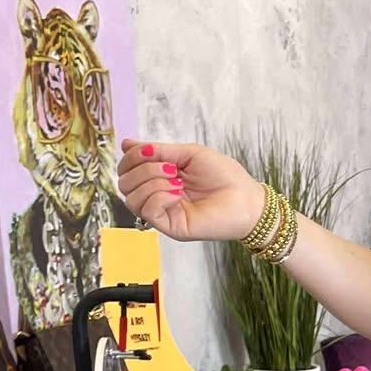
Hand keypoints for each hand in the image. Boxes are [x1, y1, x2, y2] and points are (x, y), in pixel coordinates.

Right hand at [116, 138, 266, 244]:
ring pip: (131, 198)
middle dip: (142, 169)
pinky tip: (177, 194)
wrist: (246, 199)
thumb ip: (158, 150)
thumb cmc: (224, 176)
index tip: (149, 150)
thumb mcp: (188, 154)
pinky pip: (147, 211)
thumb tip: (126, 144)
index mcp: (160, 177)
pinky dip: (159, 197)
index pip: (127, 169)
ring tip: (177, 181)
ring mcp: (163, 212)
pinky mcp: (170, 226)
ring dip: (151, 182)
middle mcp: (158, 195)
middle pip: (124, 183)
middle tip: (171, 169)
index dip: (131, 157)